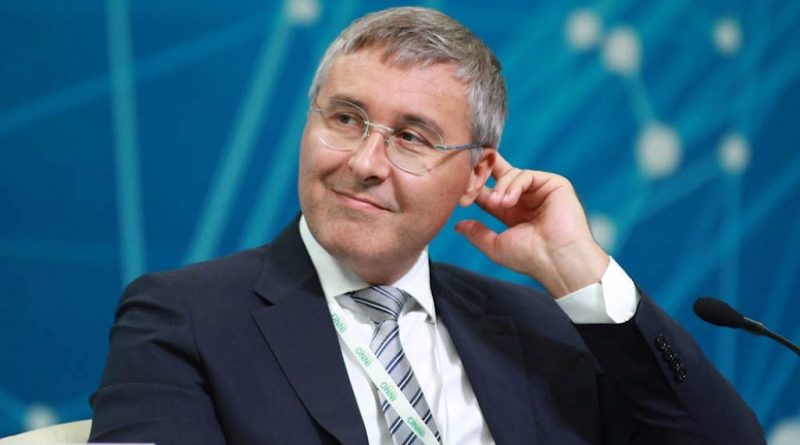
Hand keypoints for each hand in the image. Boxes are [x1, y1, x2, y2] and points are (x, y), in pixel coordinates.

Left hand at [455, 153, 608, 297]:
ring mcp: (540, 191)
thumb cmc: (530, 258)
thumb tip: (458, 225)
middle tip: (472, 186)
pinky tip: (509, 201)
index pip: (489, 191)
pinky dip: (514, 185)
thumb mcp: (495, 246)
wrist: (556, 259)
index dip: (475, 187)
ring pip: (512, 174)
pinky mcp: (554, 184)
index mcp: (512, 213)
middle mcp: (526, 199)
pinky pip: (527, 175)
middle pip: (501, 174)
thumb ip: (477, 233)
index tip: (460, 191)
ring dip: (500, 188)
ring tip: (497, 204)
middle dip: (485, 176)